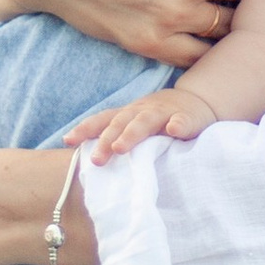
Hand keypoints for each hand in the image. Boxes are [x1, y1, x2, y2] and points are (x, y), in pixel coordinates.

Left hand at [65, 87, 221, 163]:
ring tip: (120, 147)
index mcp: (128, 114)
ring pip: (146, 121)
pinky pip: (183, 120)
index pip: (103, 120)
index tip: (67, 141)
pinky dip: (178, 124)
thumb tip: (86, 161)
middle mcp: (142, 111)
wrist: (197, 102)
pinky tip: (174, 130)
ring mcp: (165, 112)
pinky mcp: (187, 117)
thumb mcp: (135, 125)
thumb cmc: (159, 120)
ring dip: (132, 133)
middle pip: (120, 122)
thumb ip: (116, 138)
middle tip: (96, 160)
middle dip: (106, 140)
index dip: (85, 129)